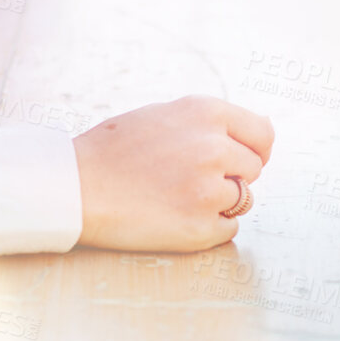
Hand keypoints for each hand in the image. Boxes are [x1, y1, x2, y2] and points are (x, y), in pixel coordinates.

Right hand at [71, 95, 274, 251]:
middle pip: (253, 169)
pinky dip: (207, 226)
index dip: (254, 149)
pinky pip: (227, 228)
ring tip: (173, 195)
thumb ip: (210, 122)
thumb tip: (263, 131)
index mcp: (205, 112)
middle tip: (188, 178)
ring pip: (241, 200)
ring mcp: (209, 189)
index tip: (240, 159)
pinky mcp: (201, 227)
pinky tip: (172, 215)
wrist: (76, 187)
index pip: (263, 134)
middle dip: (230, 176)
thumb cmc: (112, 150)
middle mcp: (213, 147)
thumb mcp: (163, 115)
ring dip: (217, 201)